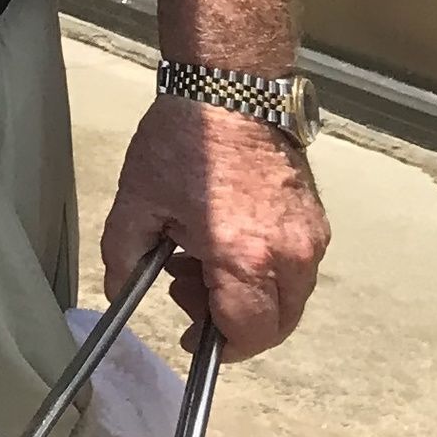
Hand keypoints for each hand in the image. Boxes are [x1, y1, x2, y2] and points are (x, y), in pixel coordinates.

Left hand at [100, 93, 327, 358]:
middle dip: (232, 323)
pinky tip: (225, 242)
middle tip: (187, 288)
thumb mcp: (136, 201)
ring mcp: (311, 239)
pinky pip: (296, 270)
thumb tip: (119, 293)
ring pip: (288, 299)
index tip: (191, 337)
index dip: (219, 346)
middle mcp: (291, 256)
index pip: (249, 333)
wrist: (231, 91)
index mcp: (246, 258)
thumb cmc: (183, 144)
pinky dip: (265, 273)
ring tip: (199, 258)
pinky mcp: (317, 222)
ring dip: (248, 297)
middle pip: (275, 323)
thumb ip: (122, 257)